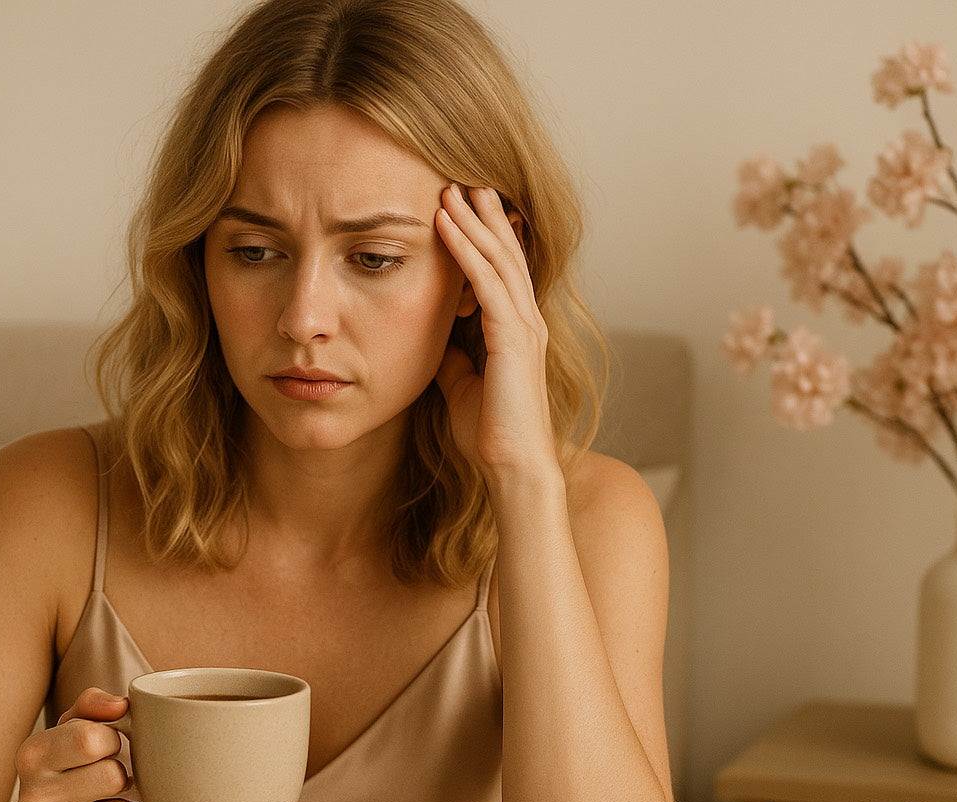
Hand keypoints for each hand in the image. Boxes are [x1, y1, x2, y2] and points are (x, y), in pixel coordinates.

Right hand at [15, 687, 142, 801]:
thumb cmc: (67, 766)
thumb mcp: (70, 729)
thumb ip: (93, 705)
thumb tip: (121, 704)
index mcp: (32, 755)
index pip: (91, 739)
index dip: (112, 739)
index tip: (106, 746)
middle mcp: (34, 796)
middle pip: (112, 777)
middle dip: (122, 775)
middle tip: (111, 779)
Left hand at [434, 184, 557, 483]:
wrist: (511, 469)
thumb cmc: (489, 434)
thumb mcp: (460, 382)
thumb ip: (451, 354)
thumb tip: (429, 334)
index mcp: (517, 332)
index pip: (502, 272)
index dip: (485, 237)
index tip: (462, 206)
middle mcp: (527, 322)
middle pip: (507, 254)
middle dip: (484, 215)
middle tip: (463, 177)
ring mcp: (525, 328)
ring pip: (499, 259)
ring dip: (473, 221)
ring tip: (451, 187)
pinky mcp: (514, 339)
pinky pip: (488, 283)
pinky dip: (466, 250)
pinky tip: (447, 224)